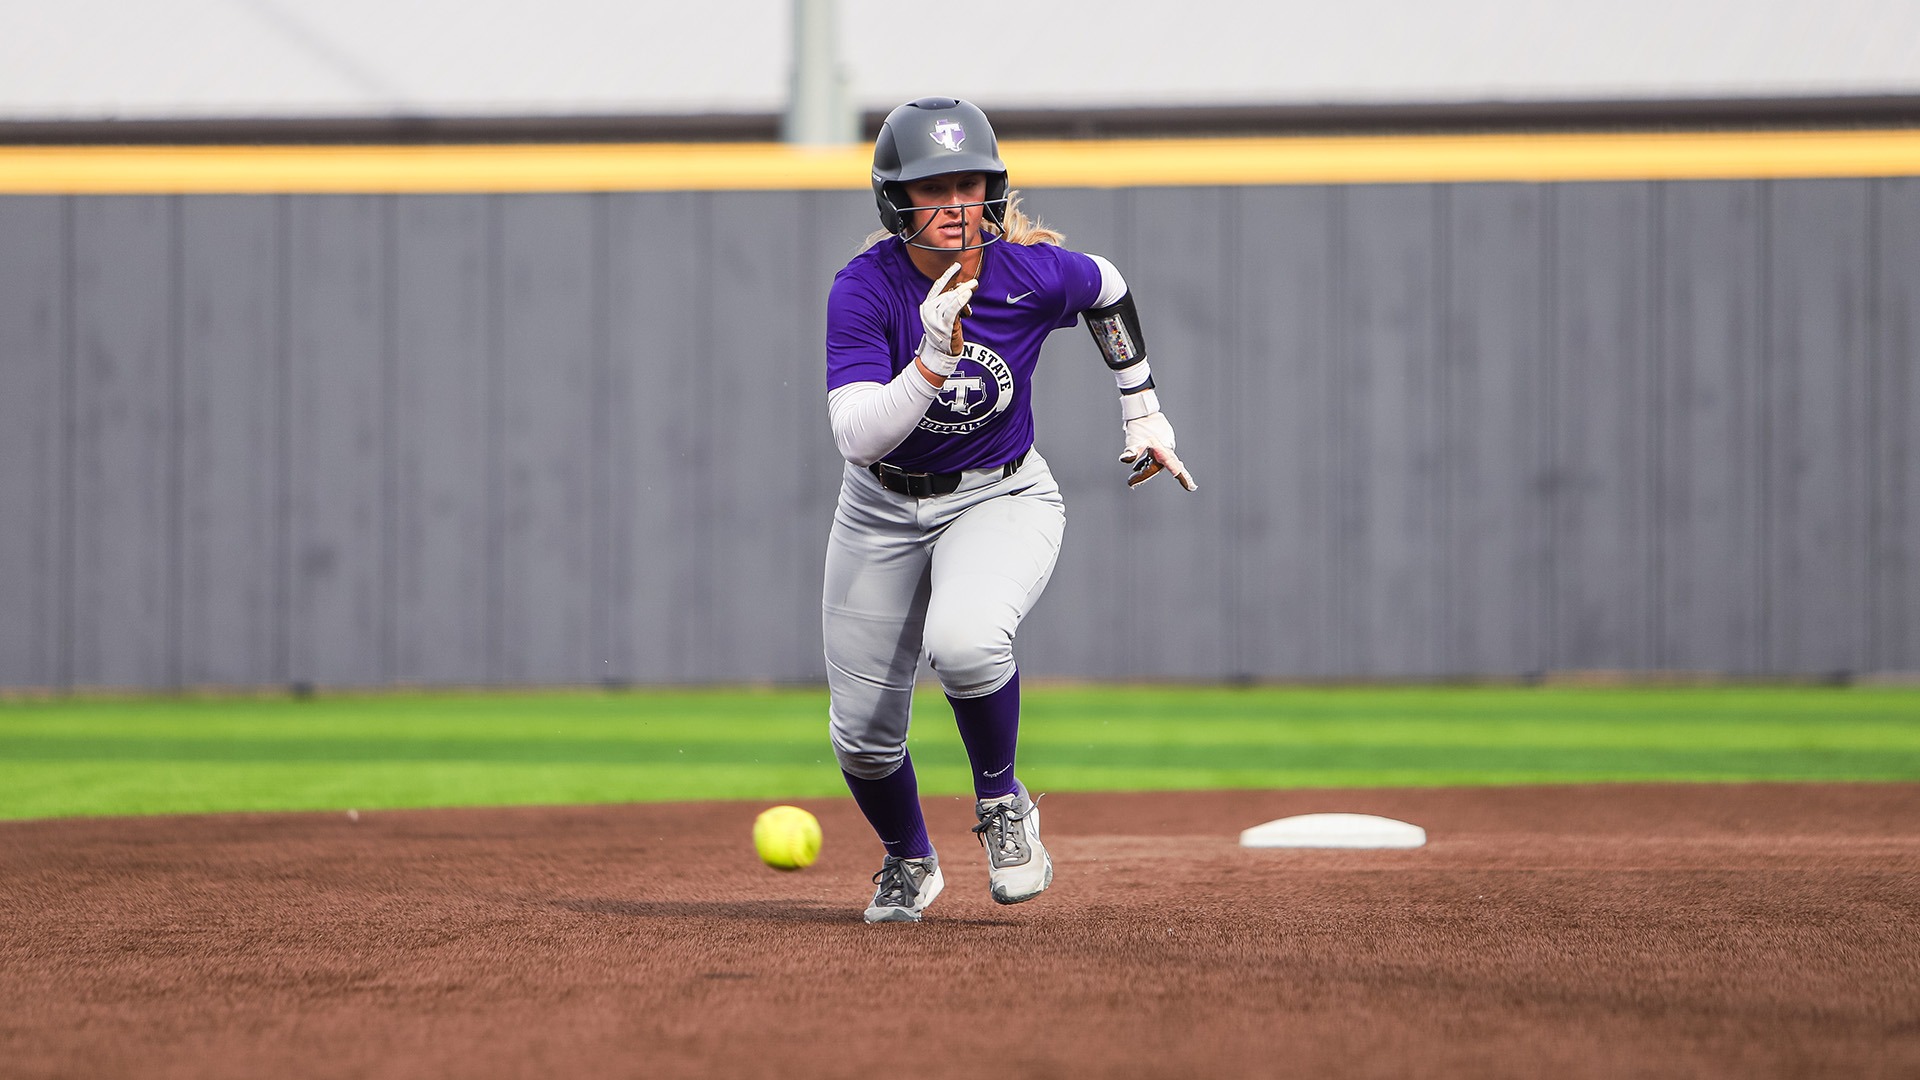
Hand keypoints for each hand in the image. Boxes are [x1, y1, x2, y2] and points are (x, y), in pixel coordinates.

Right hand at [916, 262, 975, 378]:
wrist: (939, 355)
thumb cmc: (943, 335)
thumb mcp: (943, 316)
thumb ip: (949, 303)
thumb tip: (963, 289)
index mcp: (927, 306)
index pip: (937, 287)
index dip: (947, 276)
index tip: (957, 266)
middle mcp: (928, 310)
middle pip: (946, 292)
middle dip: (961, 286)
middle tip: (973, 282)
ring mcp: (934, 318)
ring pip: (950, 299)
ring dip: (964, 292)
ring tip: (973, 286)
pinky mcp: (943, 325)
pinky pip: (952, 310)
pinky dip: (960, 301)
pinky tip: (967, 294)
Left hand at [1119, 411, 1197, 490]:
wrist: (1142, 410)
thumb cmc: (1140, 425)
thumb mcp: (1134, 440)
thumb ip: (1132, 450)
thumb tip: (1125, 458)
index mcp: (1164, 451)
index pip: (1175, 468)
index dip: (1183, 479)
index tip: (1192, 488)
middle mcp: (1166, 450)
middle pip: (1158, 468)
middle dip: (1145, 475)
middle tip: (1131, 483)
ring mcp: (1162, 446)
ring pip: (1155, 462)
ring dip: (1144, 469)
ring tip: (1132, 475)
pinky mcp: (1157, 443)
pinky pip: (1153, 456)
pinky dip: (1145, 462)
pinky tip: (1136, 466)